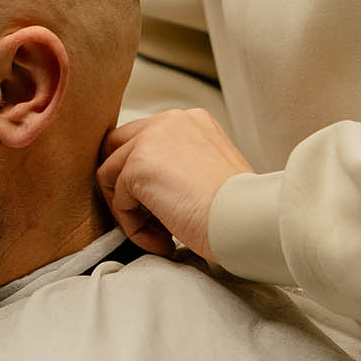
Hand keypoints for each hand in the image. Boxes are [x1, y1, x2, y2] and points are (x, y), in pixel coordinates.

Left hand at [97, 109, 253, 262]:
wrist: (248, 220)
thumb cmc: (239, 210)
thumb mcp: (209, 173)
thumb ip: (179, 167)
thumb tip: (148, 187)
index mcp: (190, 121)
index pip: (143, 139)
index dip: (142, 177)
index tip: (161, 208)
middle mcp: (169, 120)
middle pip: (117, 148)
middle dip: (125, 187)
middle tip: (151, 221)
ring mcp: (151, 139)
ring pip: (112, 175)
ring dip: (131, 213)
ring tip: (162, 236)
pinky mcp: (138, 165)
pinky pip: (118, 201)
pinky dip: (134, 228)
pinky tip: (165, 241)